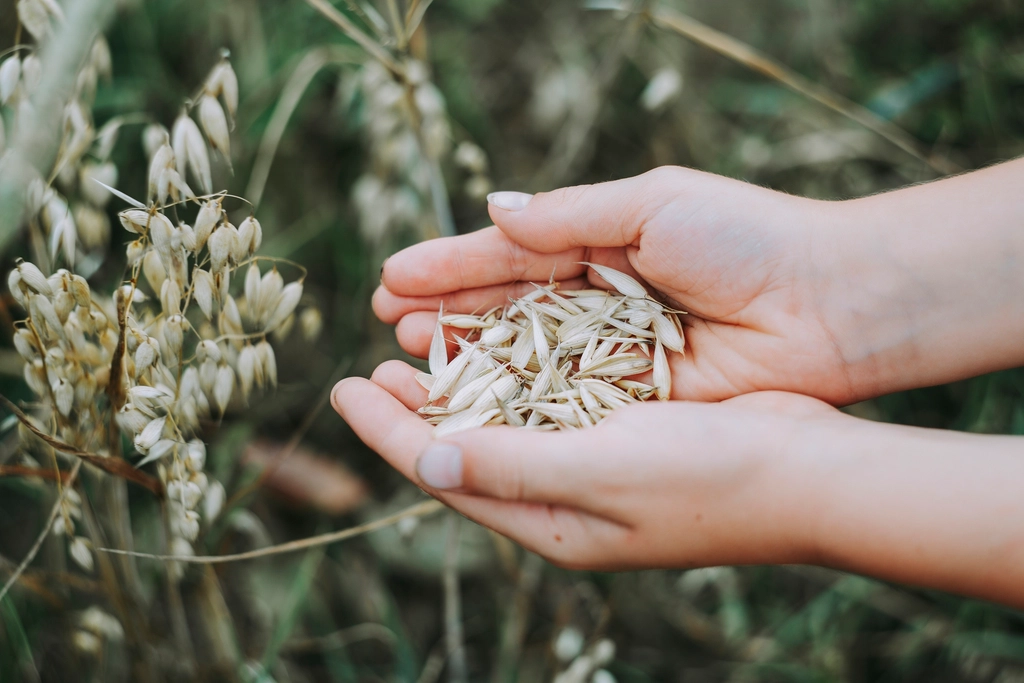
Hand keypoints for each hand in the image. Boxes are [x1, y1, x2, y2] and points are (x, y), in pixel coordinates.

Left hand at [331, 360, 841, 569]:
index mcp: (550, 521)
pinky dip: (514, 373)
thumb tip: (424, 459)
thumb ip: (511, 466)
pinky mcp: (624, 432)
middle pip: (466, 449)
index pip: (445, 473)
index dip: (387, 432)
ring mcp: (595, 466)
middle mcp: (564, 498)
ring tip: (417, 348)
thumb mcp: (601, 471)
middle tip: (369, 366)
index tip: (340, 388)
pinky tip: (498, 344)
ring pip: (505, 422)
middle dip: (413, 409)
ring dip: (460, 385)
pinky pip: (549, 402)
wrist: (809, 472)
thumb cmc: (709, 478)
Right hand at [373, 166, 864, 402]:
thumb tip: (493, 210)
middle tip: (388, 323)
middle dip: (447, 313)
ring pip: (524, 358)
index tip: (393, 277)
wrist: (829, 305)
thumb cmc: (745, 239)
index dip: (451, 266)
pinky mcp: (634, 399)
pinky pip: (562, 400)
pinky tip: (469, 400)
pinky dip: (516, 400)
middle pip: (506, 309)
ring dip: (467, 357)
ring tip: (409, 357)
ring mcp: (613, 354)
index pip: (509, 255)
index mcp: (601, 243)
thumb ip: (567, 215)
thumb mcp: (652, 205)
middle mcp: (599, 301)